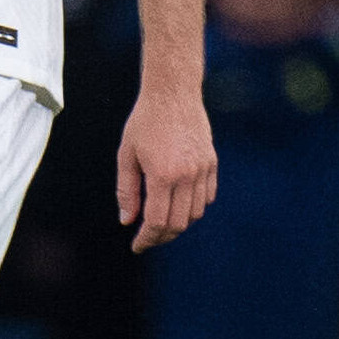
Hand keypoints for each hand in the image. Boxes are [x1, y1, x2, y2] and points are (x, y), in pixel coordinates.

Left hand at [118, 82, 217, 250]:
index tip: (137, 245)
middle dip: (161, 236)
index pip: (157, 221)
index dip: (147, 239)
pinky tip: (179, 205)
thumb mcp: (127, 155)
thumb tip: (128, 220)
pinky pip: (208, 197)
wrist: (173, 93)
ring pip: (195, 213)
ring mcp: (203, 169)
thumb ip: (127, 190)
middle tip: (147, 237)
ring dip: (178, 223)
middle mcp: (187, 175)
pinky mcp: (212, 163)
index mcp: (163, 175)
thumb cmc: (145, 121)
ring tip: (161, 222)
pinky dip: (194, 207)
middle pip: (178, 223)